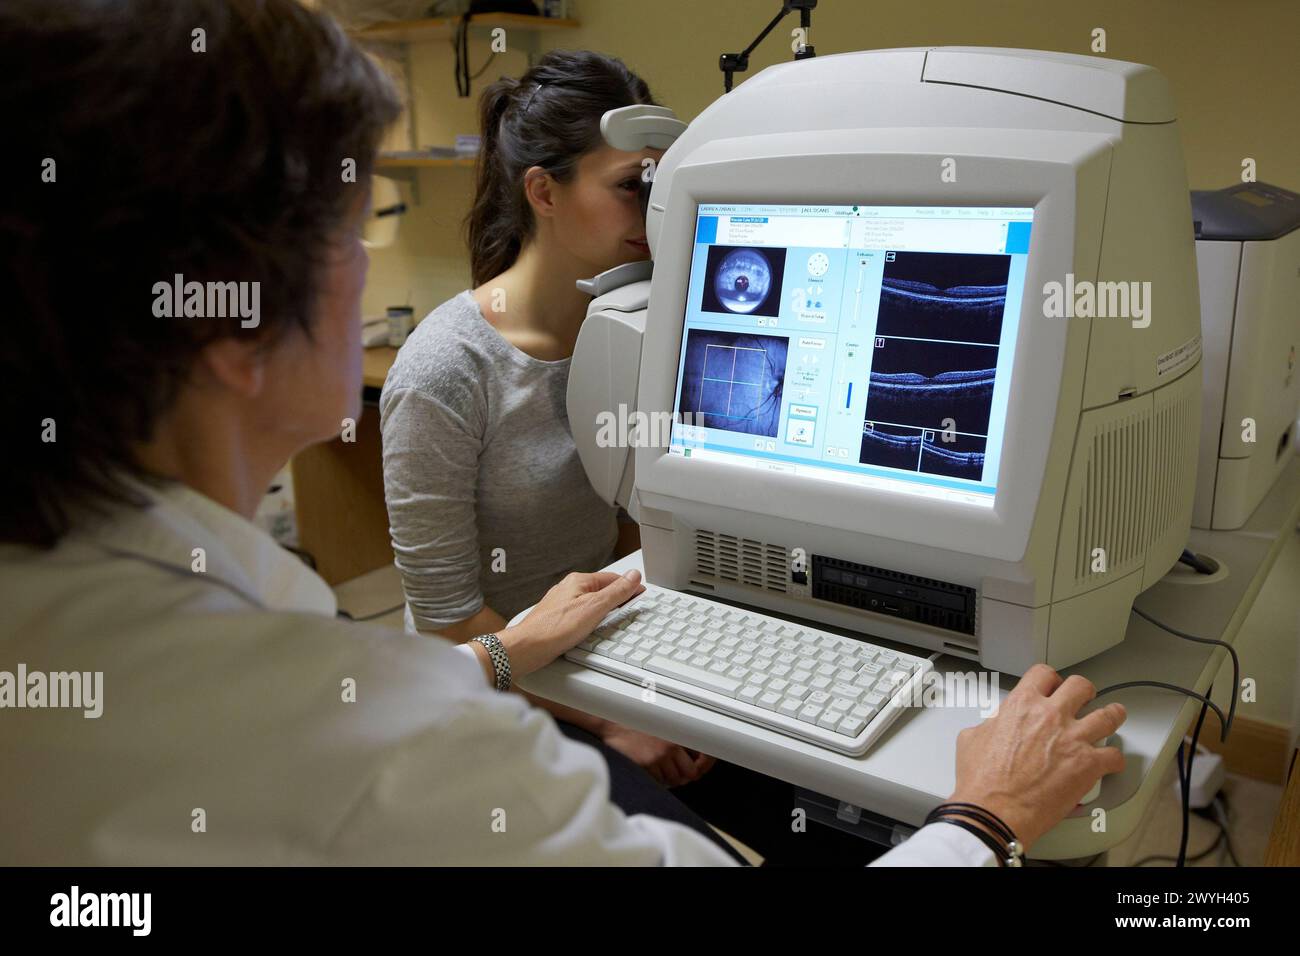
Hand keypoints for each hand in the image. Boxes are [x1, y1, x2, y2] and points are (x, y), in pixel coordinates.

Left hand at [497, 570, 644, 678]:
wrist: (528, 647)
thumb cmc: (555, 628)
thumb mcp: (594, 608)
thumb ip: (616, 592)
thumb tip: (633, 576)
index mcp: (579, 581)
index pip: (612, 578)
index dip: (629, 585)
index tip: (640, 592)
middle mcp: (569, 589)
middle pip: (601, 589)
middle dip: (618, 595)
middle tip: (632, 602)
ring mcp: (562, 604)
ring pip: (590, 601)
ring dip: (605, 607)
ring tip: (617, 613)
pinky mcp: (558, 618)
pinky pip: (581, 613)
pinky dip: (593, 617)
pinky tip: (594, 626)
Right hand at [601, 723, 715, 786]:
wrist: (614, 725)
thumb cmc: (637, 724)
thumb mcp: (663, 725)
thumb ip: (678, 739)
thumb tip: (694, 755)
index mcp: (677, 735)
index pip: (699, 759)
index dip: (700, 767)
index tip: (698, 769)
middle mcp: (670, 746)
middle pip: (688, 773)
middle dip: (684, 775)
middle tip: (678, 773)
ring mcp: (658, 756)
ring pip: (673, 779)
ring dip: (670, 778)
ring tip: (663, 770)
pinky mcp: (646, 764)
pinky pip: (659, 781)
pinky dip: (658, 780)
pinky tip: (653, 771)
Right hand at [948, 663, 1125, 851]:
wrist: (994, 810)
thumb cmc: (981, 780)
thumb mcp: (972, 738)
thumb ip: (991, 725)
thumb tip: (995, 726)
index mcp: (1021, 704)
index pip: (1044, 674)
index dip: (1051, 680)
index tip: (1054, 687)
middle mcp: (1051, 715)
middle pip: (1081, 686)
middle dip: (1085, 692)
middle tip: (1084, 700)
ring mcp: (1073, 739)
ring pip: (1108, 715)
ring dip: (1113, 715)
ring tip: (1114, 716)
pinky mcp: (1088, 765)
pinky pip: (1114, 756)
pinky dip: (1115, 759)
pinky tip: (1112, 761)